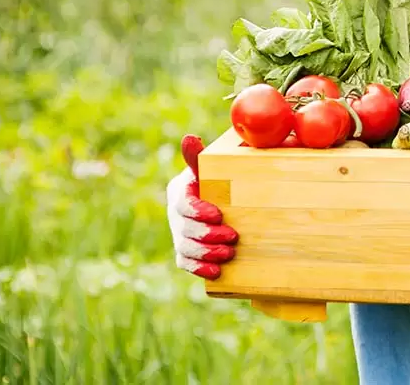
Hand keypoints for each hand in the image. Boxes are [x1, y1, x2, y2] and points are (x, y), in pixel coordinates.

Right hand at [166, 134, 238, 279]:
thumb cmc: (219, 179)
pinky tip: (216, 272)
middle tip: (233, 237)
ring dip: (207, 253)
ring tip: (229, 254)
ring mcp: (179, 233)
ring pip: (185, 248)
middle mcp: (176, 214)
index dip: (198, 211)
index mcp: (180, 191)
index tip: (218, 214)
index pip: (183, 204)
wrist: (226, 199)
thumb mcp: (211, 168)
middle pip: (185, 229)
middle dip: (208, 235)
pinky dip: (199, 269)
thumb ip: (199, 157)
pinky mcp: (185, 251)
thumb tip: (189, 138)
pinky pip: (186, 263)